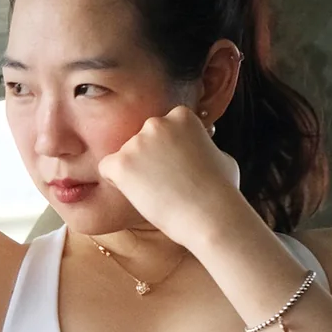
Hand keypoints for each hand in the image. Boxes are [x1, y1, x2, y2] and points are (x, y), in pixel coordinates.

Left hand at [96, 105, 246, 249]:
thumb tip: (203, 149)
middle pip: (141, 141)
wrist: (211, 215)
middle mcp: (156, 123)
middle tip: (165, 185)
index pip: (161, 131)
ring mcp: (137, 142)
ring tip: (157, 194)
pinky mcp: (121, 163)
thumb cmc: (223, 192)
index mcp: (181, 116)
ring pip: (125, 156)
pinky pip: (108, 168)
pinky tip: (137, 194)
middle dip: (149, 161)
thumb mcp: (222, 157)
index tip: (177, 171)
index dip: (167, 153)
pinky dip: (117, 183)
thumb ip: (204, 147)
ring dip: (136, 174)